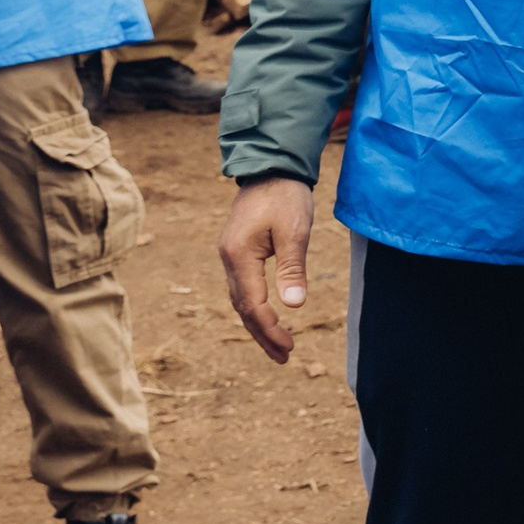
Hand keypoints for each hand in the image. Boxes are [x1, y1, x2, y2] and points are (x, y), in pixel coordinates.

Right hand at [218, 176, 313, 363]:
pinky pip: (243, 287)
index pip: (252, 304)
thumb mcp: (294, 231)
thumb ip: (292, 268)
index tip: (288, 347)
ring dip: (258, 324)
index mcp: (239, 256)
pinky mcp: (237, 250)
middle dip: (263, 334)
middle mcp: (229, 259)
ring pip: (241, 300)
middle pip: (243, 308)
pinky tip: (268, 317)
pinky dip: (255, 307)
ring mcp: (230, 255)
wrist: (271, 166)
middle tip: (284, 357)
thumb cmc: (285, 196)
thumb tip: (293, 305)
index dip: (270, 329)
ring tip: (279, 346)